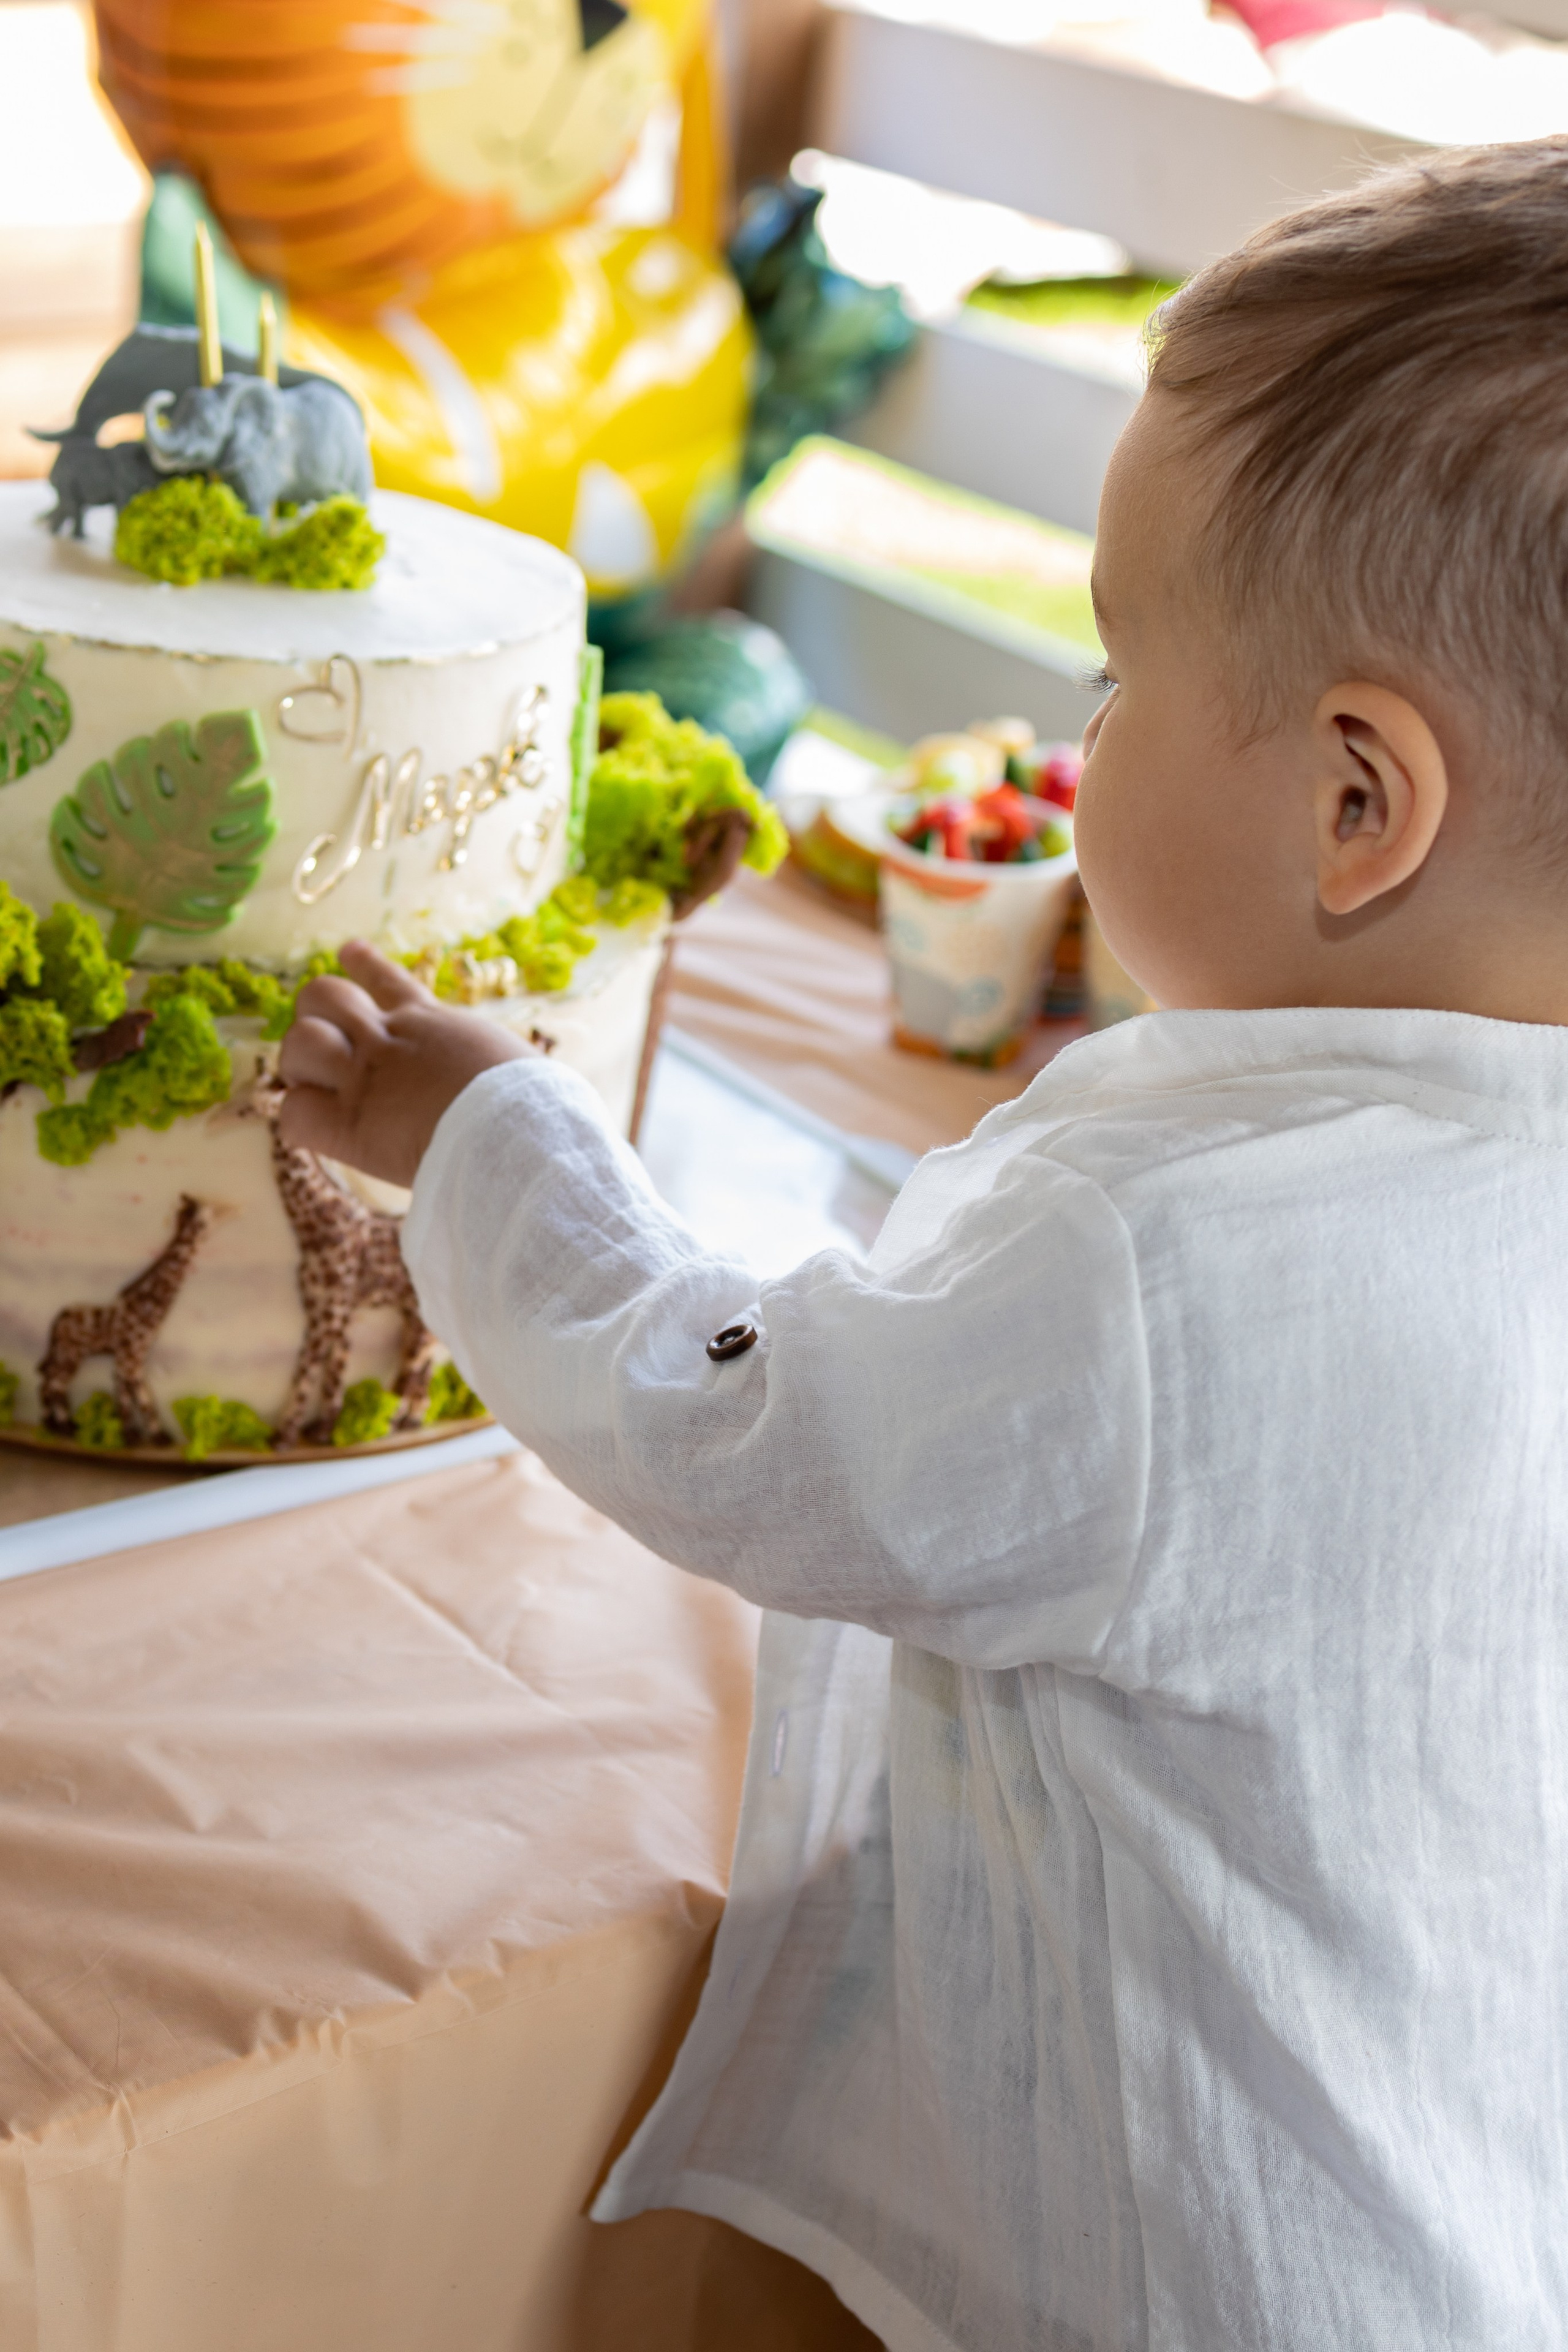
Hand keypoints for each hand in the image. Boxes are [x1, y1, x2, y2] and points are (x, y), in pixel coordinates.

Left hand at [277, 940, 534, 1186]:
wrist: (517, 1134)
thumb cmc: (538, 1106)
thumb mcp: (518, 1063)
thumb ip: (500, 1062)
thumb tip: (541, 1090)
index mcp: (433, 1022)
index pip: (387, 978)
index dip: (362, 964)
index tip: (348, 952)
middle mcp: (390, 1040)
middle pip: (323, 995)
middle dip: (317, 1017)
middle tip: (330, 1047)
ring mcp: (365, 1079)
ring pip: (297, 1043)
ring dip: (299, 1065)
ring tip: (316, 1086)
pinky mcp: (350, 1126)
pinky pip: (294, 1114)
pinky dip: (299, 1126)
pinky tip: (314, 1135)